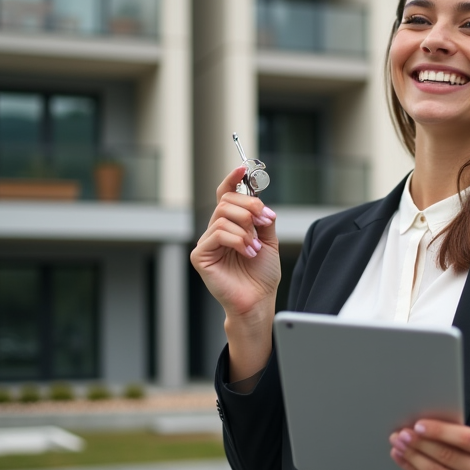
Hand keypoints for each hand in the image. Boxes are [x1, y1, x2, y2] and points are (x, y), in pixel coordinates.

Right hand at [190, 166, 280, 378]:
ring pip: (223, 216)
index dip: (232, 179)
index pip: (225, 195)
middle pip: (226, 201)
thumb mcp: (269, 240)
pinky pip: (218, 234)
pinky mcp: (201, 256)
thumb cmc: (261, 275)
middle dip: (250, 207)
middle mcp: (215, 230)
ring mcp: (206, 243)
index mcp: (230, 225)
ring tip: (255, 247)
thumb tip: (259, 199)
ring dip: (246, 229)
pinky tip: (247, 252)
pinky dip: (238, 240)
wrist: (258, 301)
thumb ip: (263, 218)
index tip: (243, 168)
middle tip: (264, 220)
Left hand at [390, 419, 469, 469]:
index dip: (439, 431)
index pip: (465, 438)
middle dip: (419, 443)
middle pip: (445, 456)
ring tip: (398, 446)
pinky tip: (405, 462)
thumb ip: (461, 439)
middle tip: (401, 435)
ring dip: (412, 458)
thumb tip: (425, 428)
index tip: (418, 425)